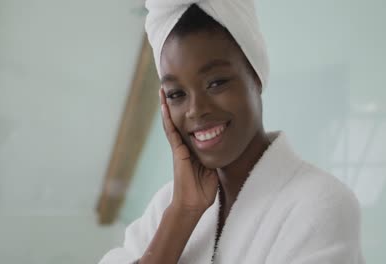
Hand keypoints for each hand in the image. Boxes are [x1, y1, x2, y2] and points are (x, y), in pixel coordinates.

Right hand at [159, 88, 218, 214]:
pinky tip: (165, 106)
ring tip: (163, 90)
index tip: (186, 96)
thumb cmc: (204, 189)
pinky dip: (168, 118)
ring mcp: (179, 148)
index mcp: (193, 148)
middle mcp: (184, 145)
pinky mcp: (178, 152)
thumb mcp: (214, 167)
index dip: (186, 111)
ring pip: (171, 123)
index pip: (189, 125)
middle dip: (174, 104)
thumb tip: (223, 143)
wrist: (194, 204)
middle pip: (178, 120)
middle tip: (170, 86)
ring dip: (167, 106)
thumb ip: (215, 154)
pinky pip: (172, 132)